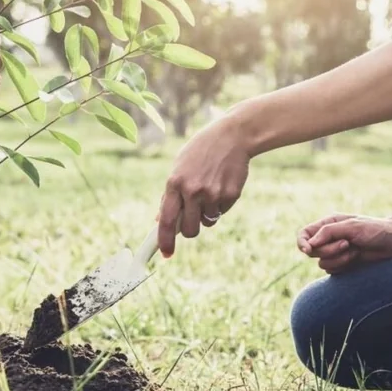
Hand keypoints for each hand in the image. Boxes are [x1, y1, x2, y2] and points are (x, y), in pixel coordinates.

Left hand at [158, 116, 249, 256]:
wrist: (232, 136)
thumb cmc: (200, 152)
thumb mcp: (179, 168)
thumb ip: (169, 194)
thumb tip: (160, 220)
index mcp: (175, 183)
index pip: (166, 220)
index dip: (165, 241)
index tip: (166, 254)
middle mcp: (193, 190)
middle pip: (189, 230)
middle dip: (190, 230)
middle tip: (193, 219)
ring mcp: (213, 194)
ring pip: (208, 222)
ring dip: (207, 214)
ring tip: (209, 190)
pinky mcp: (230, 195)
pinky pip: (222, 212)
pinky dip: (220, 205)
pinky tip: (221, 185)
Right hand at [297, 214, 391, 273]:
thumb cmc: (376, 230)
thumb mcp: (351, 226)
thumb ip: (328, 232)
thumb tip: (309, 244)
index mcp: (328, 225)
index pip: (304, 234)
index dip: (302, 243)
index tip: (308, 250)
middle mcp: (329, 238)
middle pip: (312, 251)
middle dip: (328, 250)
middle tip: (346, 244)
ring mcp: (335, 252)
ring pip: (322, 263)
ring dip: (339, 259)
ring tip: (355, 251)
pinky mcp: (343, 264)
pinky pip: (332, 271)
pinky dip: (343, 266)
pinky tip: (356, 258)